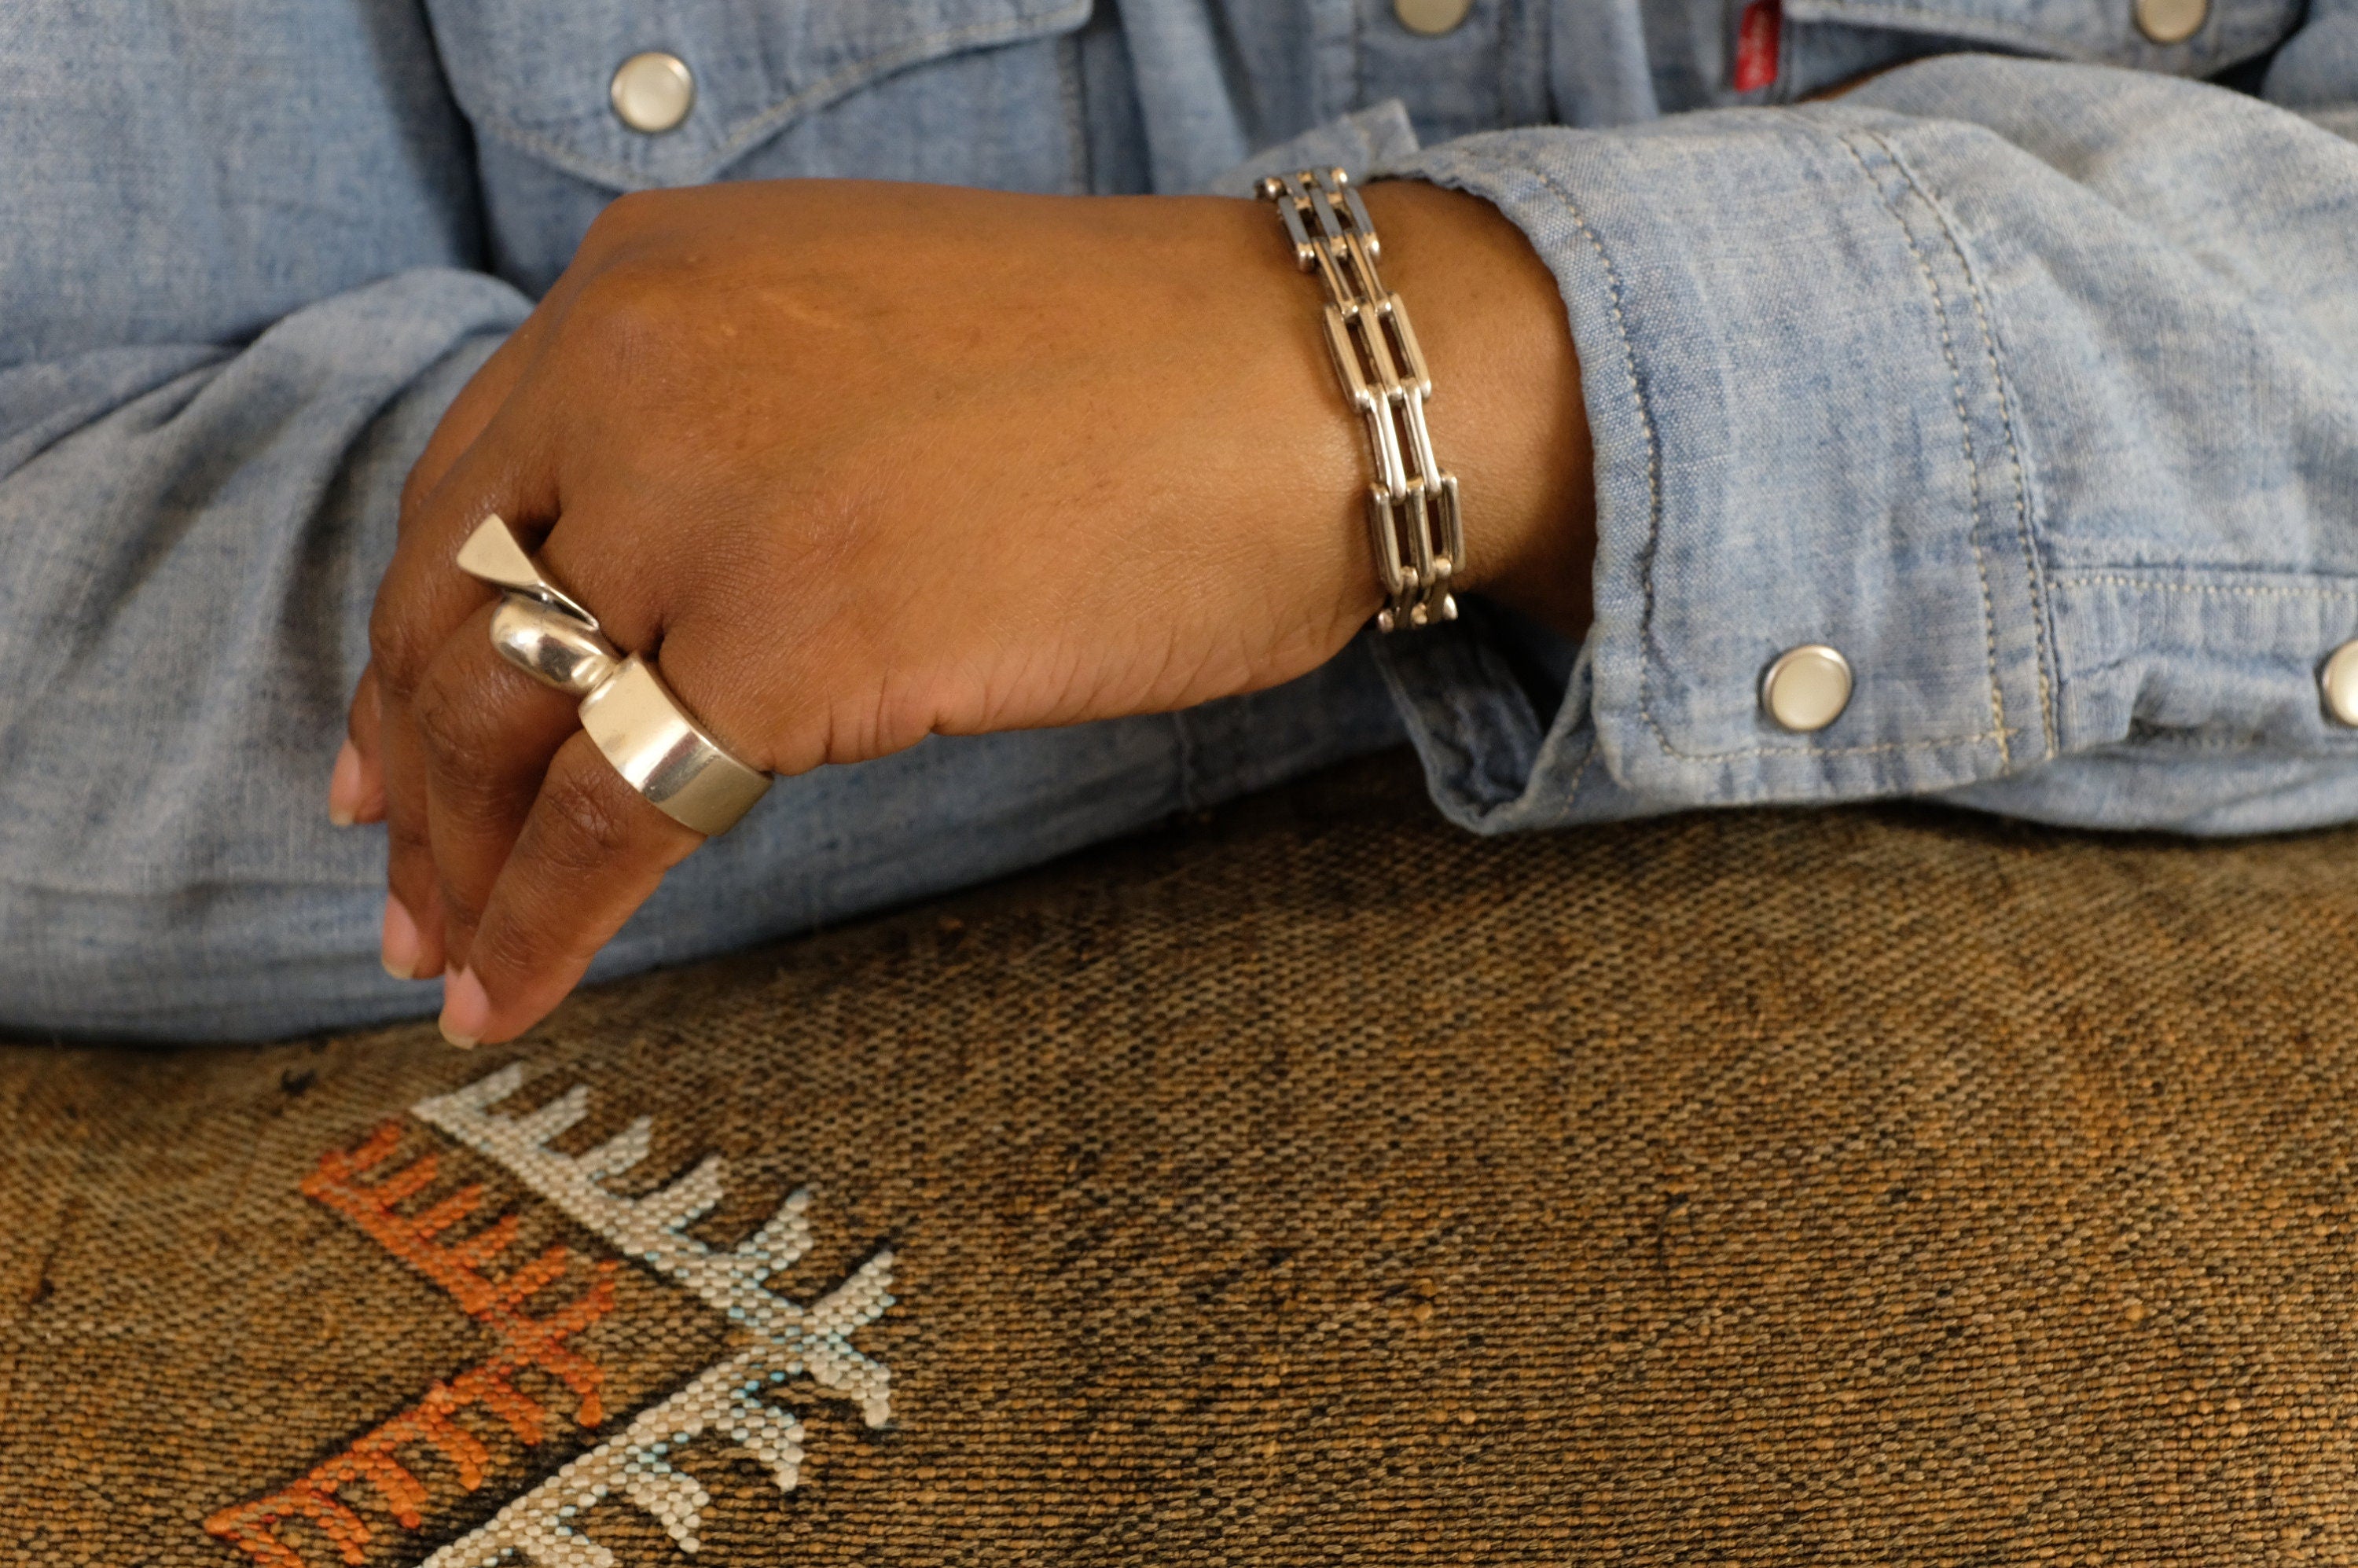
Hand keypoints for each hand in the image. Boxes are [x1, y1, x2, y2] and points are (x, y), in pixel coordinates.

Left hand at [333, 176, 1591, 1044]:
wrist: (1317, 387)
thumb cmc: (1139, 377)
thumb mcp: (864, 335)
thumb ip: (726, 422)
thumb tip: (644, 590)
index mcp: (654, 277)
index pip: (467, 488)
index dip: (410, 638)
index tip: (383, 744)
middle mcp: (640, 367)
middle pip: (458, 611)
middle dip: (415, 770)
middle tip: (400, 879)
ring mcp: (706, 501)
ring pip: (510, 721)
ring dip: (461, 858)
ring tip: (444, 951)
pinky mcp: (790, 643)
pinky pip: (614, 816)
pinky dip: (543, 918)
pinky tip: (512, 989)